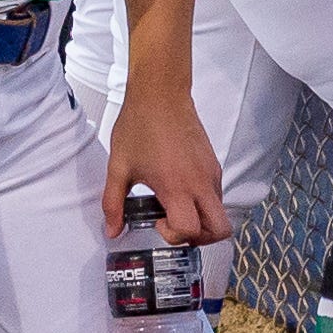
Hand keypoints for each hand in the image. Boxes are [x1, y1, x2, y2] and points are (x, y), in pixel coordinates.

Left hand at [103, 89, 230, 245]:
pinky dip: (202, 203)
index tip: (157, 223)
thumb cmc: (140, 125)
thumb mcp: (118, 167)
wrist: (161, 93)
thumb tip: (112, 231)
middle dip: (200, 239)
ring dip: (201, 220)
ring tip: (173, 206)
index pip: (190, 230)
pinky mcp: (213, 164)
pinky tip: (178, 189)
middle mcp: (200, 182)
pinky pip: (216, 195)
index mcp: (177, 186)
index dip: (174, 236)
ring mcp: (211, 173)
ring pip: (219, 212)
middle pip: (221, 230)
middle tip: (176, 228)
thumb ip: (113, 204)